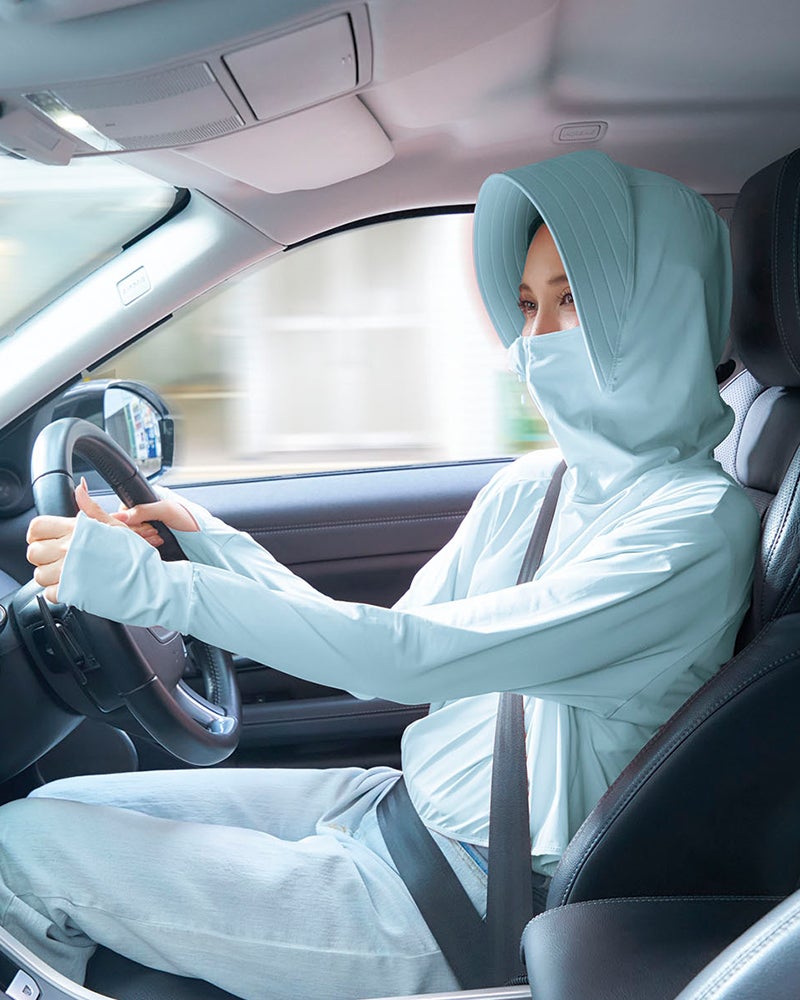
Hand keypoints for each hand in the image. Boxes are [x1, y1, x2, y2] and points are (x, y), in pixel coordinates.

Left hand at [26, 477, 123, 601]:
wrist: (147, 581)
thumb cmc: (134, 554)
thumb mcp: (114, 525)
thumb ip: (91, 508)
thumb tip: (80, 488)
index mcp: (78, 530)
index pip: (37, 528)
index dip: (38, 534)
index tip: (47, 539)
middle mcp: (70, 550)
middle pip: (34, 553)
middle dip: (43, 556)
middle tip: (58, 558)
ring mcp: (70, 573)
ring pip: (39, 576)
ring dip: (50, 576)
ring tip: (67, 574)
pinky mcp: (73, 593)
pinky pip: (50, 594)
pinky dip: (59, 592)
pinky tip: (73, 586)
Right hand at [112, 494, 198, 540]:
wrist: (206, 538)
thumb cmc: (193, 520)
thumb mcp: (167, 511)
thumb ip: (143, 511)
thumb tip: (119, 516)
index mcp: (150, 497)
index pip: (125, 508)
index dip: (129, 519)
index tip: (143, 525)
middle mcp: (149, 509)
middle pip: (128, 523)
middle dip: (140, 530)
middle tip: (154, 532)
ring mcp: (151, 523)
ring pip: (134, 534)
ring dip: (144, 538)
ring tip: (159, 537)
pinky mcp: (153, 536)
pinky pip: (141, 542)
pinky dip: (148, 544)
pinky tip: (159, 542)